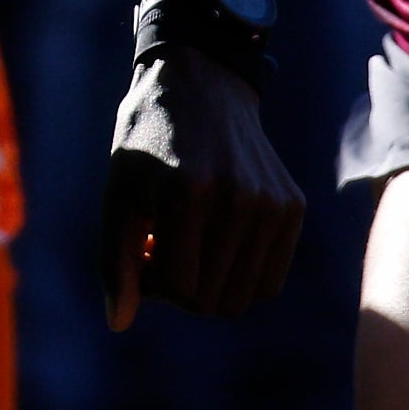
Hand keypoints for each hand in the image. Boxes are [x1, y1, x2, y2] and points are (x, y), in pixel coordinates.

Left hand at [98, 45, 302, 327]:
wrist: (202, 84)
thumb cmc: (148, 143)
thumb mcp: (118, 194)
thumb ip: (115, 260)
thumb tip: (118, 324)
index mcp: (188, 194)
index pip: (176, 290)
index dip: (151, 283)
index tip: (141, 248)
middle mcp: (238, 200)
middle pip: (211, 301)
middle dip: (180, 287)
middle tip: (165, 245)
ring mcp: (272, 204)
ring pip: (241, 298)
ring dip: (210, 282)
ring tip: (192, 241)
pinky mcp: (292, 207)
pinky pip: (268, 281)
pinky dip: (240, 273)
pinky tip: (220, 237)